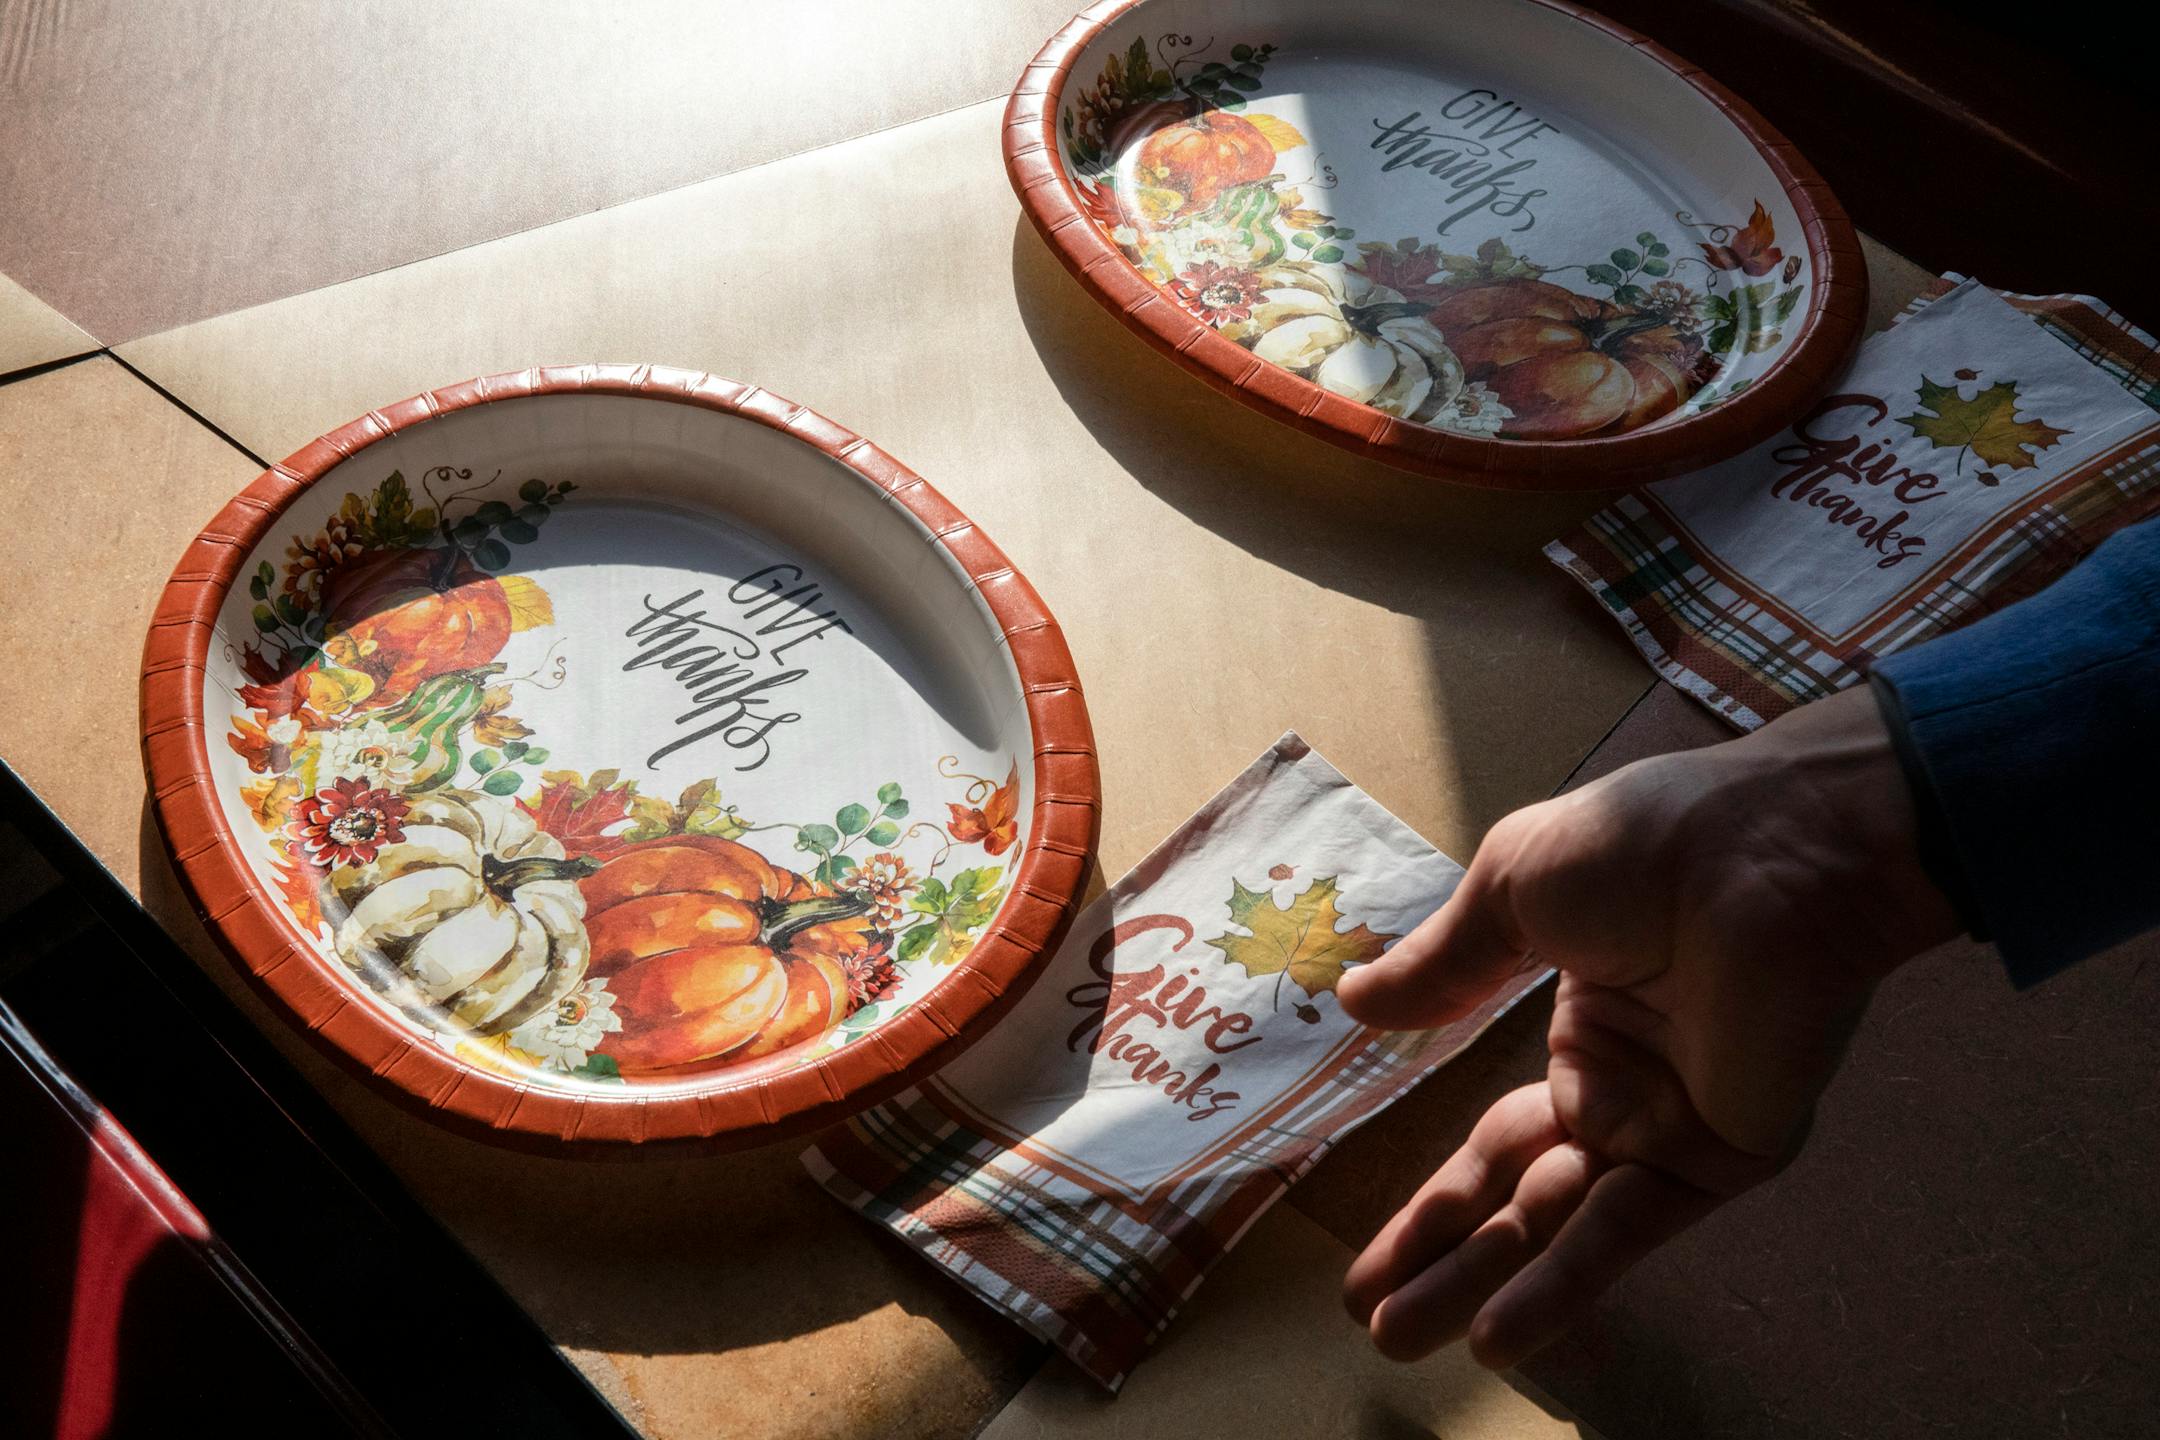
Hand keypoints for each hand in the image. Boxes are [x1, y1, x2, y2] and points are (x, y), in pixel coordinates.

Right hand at [1334, 685, 1959, 1367]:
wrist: (1768, 850)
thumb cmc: (1643, 845)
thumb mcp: (1511, 891)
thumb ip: (1441, 966)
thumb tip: (1353, 1003)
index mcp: (1583, 1033)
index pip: (1495, 1141)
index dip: (1433, 1200)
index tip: (1366, 1255)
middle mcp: (1623, 1096)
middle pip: (1514, 1199)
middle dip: (1441, 1260)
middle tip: (1371, 1321)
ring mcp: (1667, 1132)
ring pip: (1556, 1225)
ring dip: (1482, 1285)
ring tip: (1402, 1342)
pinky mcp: (1714, 1155)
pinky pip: (1624, 1227)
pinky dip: (1562, 1279)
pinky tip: (1498, 1330)